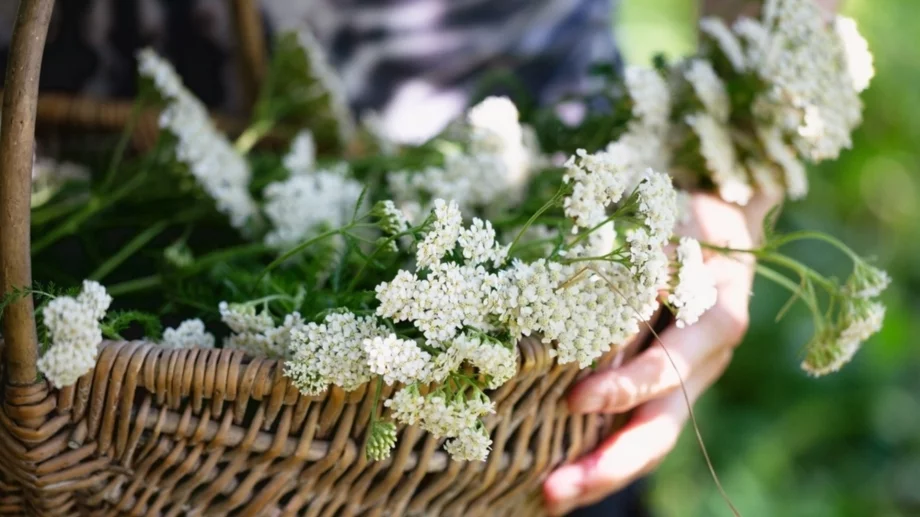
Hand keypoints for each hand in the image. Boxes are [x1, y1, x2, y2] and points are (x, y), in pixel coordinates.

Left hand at [542, 191, 779, 515]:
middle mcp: (705, 365)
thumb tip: (599, 301)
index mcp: (716, 323)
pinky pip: (638, 427)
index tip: (575, 399)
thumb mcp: (675, 227)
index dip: (624, 388)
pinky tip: (564, 472)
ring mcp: (688, 381)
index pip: (667, 368)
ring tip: (548, 496)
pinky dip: (603, 452)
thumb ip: (646, 265)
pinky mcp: (668, 387)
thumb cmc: (693, 219)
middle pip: (660, 429)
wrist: (726, 228)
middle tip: (553, 488)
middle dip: (609, 463)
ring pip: (649, 440)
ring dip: (601, 471)